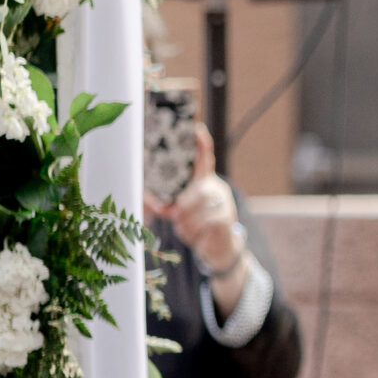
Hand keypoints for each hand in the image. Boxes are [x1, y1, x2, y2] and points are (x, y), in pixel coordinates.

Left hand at [144, 125, 242, 275]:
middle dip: (180, 208)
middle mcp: (216, 188)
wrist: (220, 249)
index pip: (204, 160)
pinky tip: (199, 236)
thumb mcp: (179, 214)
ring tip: (190, 229)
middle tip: (174, 216)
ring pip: (193, 210)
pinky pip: (201, 223)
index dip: (201, 144)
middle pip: (194, 191)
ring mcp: (223, 202)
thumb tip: (151, 200)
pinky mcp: (225, 218)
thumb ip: (166, 204)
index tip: (197, 128)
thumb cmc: (197, 226)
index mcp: (204, 182)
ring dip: (185, 224)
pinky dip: (194, 233)